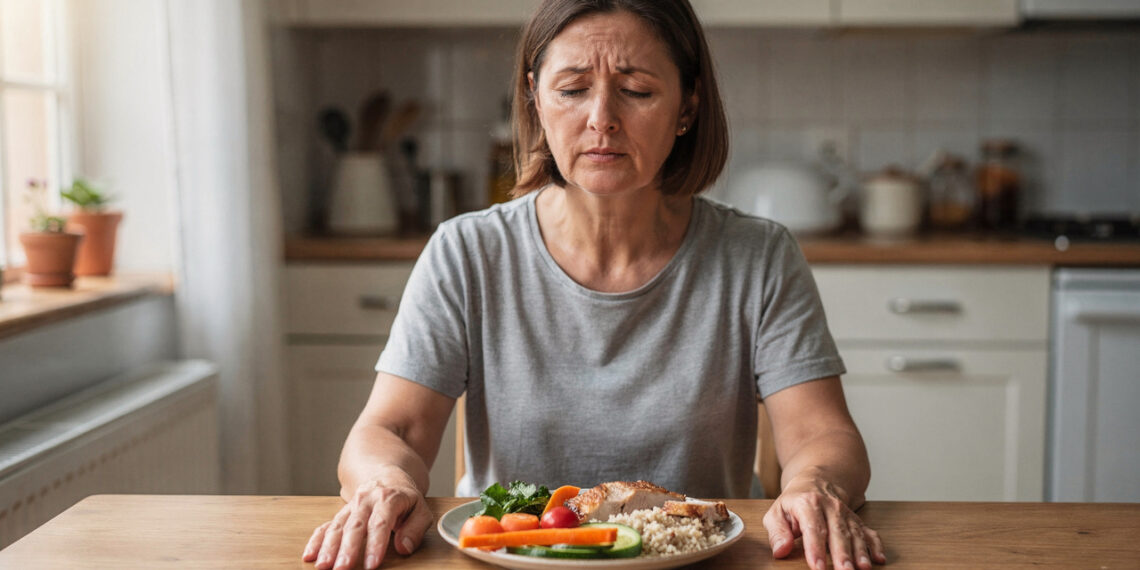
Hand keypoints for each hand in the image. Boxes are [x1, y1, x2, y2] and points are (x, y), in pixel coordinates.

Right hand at [302, 473, 432, 569]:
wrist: (387, 477)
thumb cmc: (405, 498)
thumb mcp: (421, 509)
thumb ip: (415, 529)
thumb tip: (404, 548)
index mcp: (388, 498)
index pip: (380, 523)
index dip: (375, 544)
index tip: (371, 564)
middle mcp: (366, 501)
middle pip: (355, 526)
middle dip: (347, 549)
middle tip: (342, 568)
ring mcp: (350, 507)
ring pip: (337, 526)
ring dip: (329, 547)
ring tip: (323, 566)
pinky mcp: (341, 514)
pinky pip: (326, 526)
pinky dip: (316, 541)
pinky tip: (310, 555)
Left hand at [762, 477, 885, 569]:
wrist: (817, 481)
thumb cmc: (795, 501)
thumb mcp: (777, 512)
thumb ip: (777, 532)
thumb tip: (780, 550)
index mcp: (807, 503)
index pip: (813, 528)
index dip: (816, 549)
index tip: (818, 567)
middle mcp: (830, 507)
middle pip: (838, 533)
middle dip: (842, 554)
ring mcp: (846, 514)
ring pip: (855, 534)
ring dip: (860, 553)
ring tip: (862, 569)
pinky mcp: (857, 520)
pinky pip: (869, 532)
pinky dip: (876, 545)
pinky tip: (879, 559)